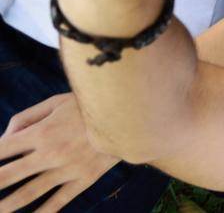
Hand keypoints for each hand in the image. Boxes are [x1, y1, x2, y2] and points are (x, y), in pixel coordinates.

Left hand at [0, 95, 115, 212]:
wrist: (131, 116)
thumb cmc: (89, 106)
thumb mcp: (56, 102)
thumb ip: (27, 118)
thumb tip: (6, 137)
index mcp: (41, 131)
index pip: (1, 150)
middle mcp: (50, 152)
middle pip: (8, 176)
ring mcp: (67, 168)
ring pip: (29, 194)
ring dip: (7, 205)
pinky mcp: (83, 179)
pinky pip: (58, 201)